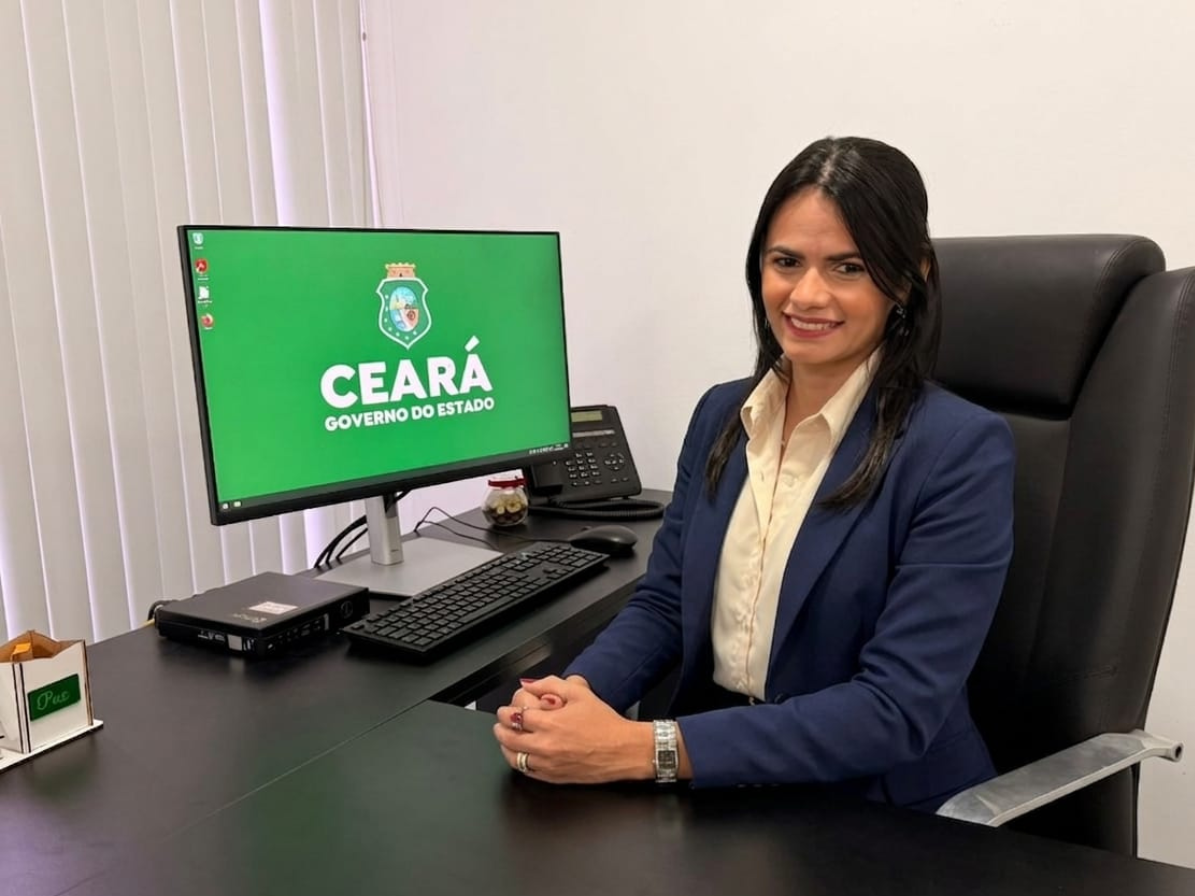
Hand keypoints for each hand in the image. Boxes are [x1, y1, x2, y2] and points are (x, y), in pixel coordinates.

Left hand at [493, 676, 652, 783]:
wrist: (624, 750)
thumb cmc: (605, 723)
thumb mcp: (580, 693)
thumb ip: (550, 684)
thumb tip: (529, 685)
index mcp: (550, 723)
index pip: (514, 717)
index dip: (506, 712)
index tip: (506, 709)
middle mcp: (545, 746)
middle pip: (509, 738)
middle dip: (501, 728)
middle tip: (501, 724)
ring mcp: (548, 764)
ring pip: (514, 758)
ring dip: (506, 747)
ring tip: (507, 740)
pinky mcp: (554, 777)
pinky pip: (527, 772)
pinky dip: (519, 763)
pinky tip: (522, 756)